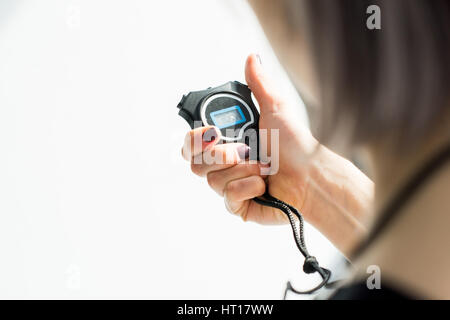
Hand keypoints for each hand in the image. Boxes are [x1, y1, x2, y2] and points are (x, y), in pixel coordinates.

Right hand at [182, 54, 373, 256]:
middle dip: (222, 155)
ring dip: (244, 170)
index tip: (212, 132)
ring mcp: (230, 186)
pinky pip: (228, 198)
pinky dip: (248, 187)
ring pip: (213, 181)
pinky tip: (264, 185)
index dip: (194, 139)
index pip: (191, 144)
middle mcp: (225, 165)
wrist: (311, 176)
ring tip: (265, 167)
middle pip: (196, 164)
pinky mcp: (238, 206)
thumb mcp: (275, 109)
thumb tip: (251, 58)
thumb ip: (258, 85)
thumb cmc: (295, 145)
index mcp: (227, 143)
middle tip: (245, 150)